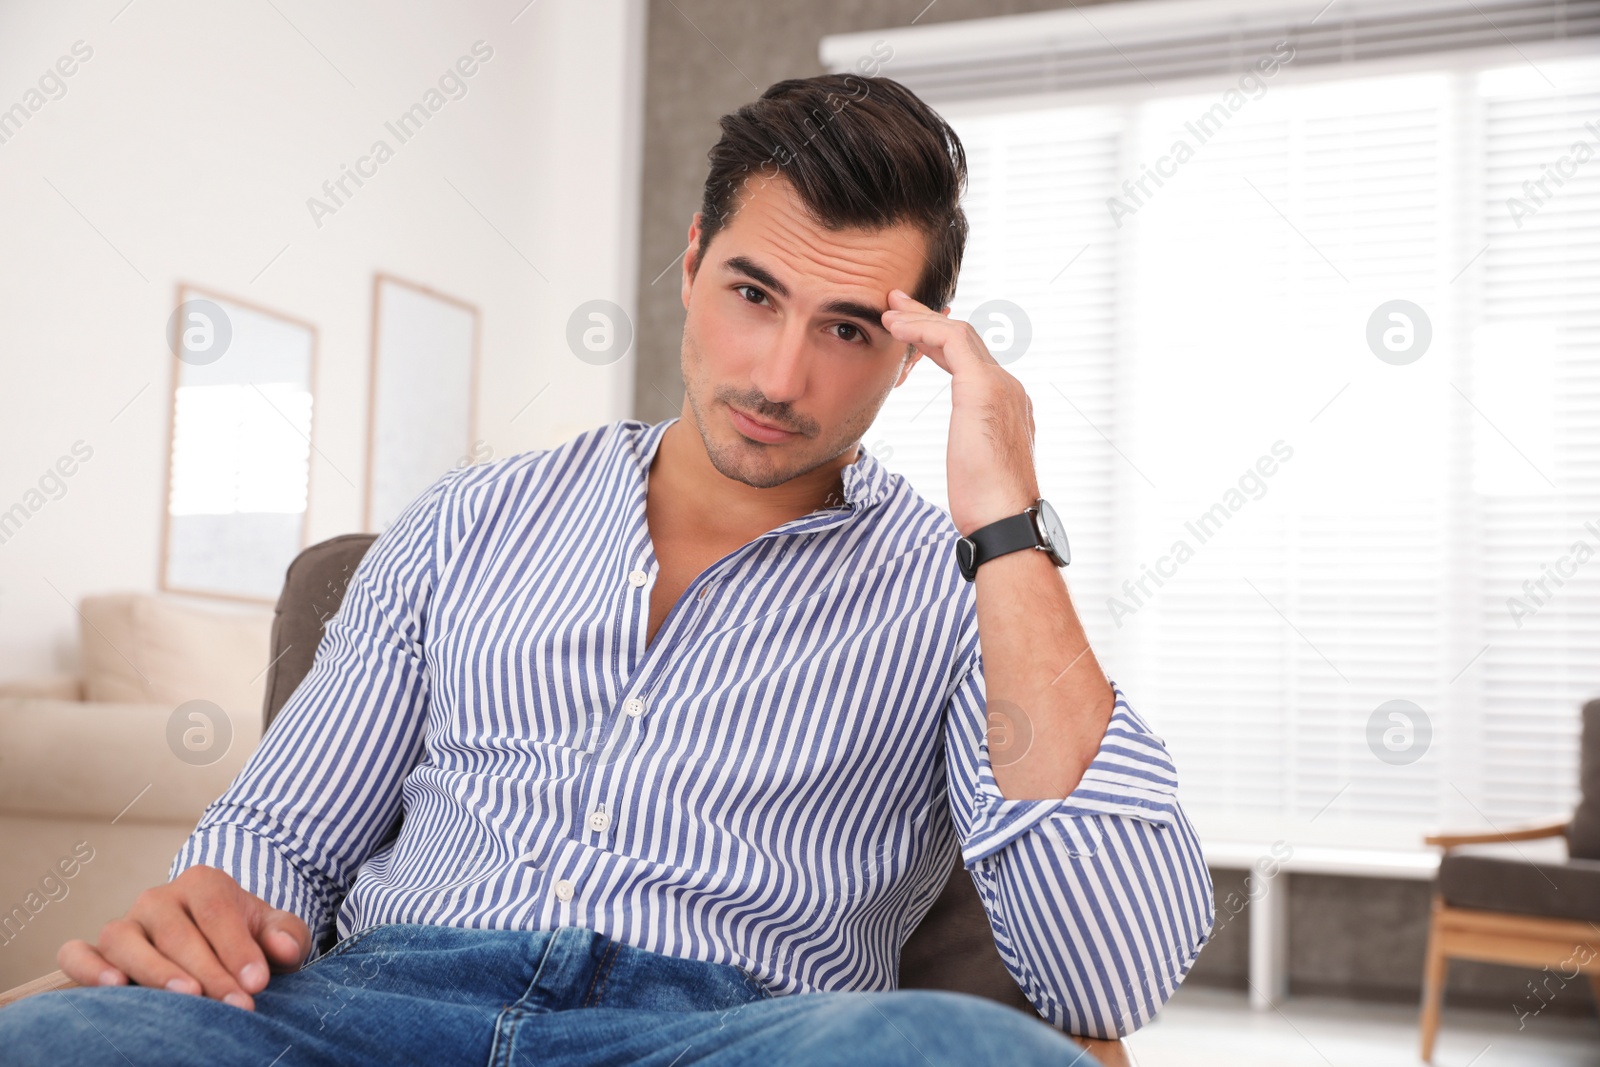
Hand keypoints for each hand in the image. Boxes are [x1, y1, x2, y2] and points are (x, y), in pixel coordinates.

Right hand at [56, 865, 310, 1010]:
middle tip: (236, 1006)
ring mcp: (124, 923)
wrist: (212, 941)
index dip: (237, 949)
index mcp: (202, 883)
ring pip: (125, 940)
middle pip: (178, 933)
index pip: (218, 913)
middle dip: (210, 973)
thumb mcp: (275, 931)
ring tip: (186, 997)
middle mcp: (158, 898)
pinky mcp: (97, 950)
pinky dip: (89, 968)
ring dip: (155, 970)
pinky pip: (77, 953)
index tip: (257, 985)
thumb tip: (282, 949)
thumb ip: (286, 935)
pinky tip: (114, 987)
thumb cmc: (246, 939)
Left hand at [880, 289, 1039, 535]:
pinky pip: (951, 342)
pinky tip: (896, 328)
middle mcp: (1008, 388)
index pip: (970, 361)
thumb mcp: (973, 468)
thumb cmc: (986, 507)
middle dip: (927, 320)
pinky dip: (921, 330)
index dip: (937, 343)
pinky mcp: (983, 389)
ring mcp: (1000, 385)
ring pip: (958, 334)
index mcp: (1006, 405)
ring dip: (920, 319)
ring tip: (888, 312)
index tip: (909, 333)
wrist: (1005, 521)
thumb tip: (966, 459)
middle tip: (895, 307)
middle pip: (965, 340)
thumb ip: (970, 448)